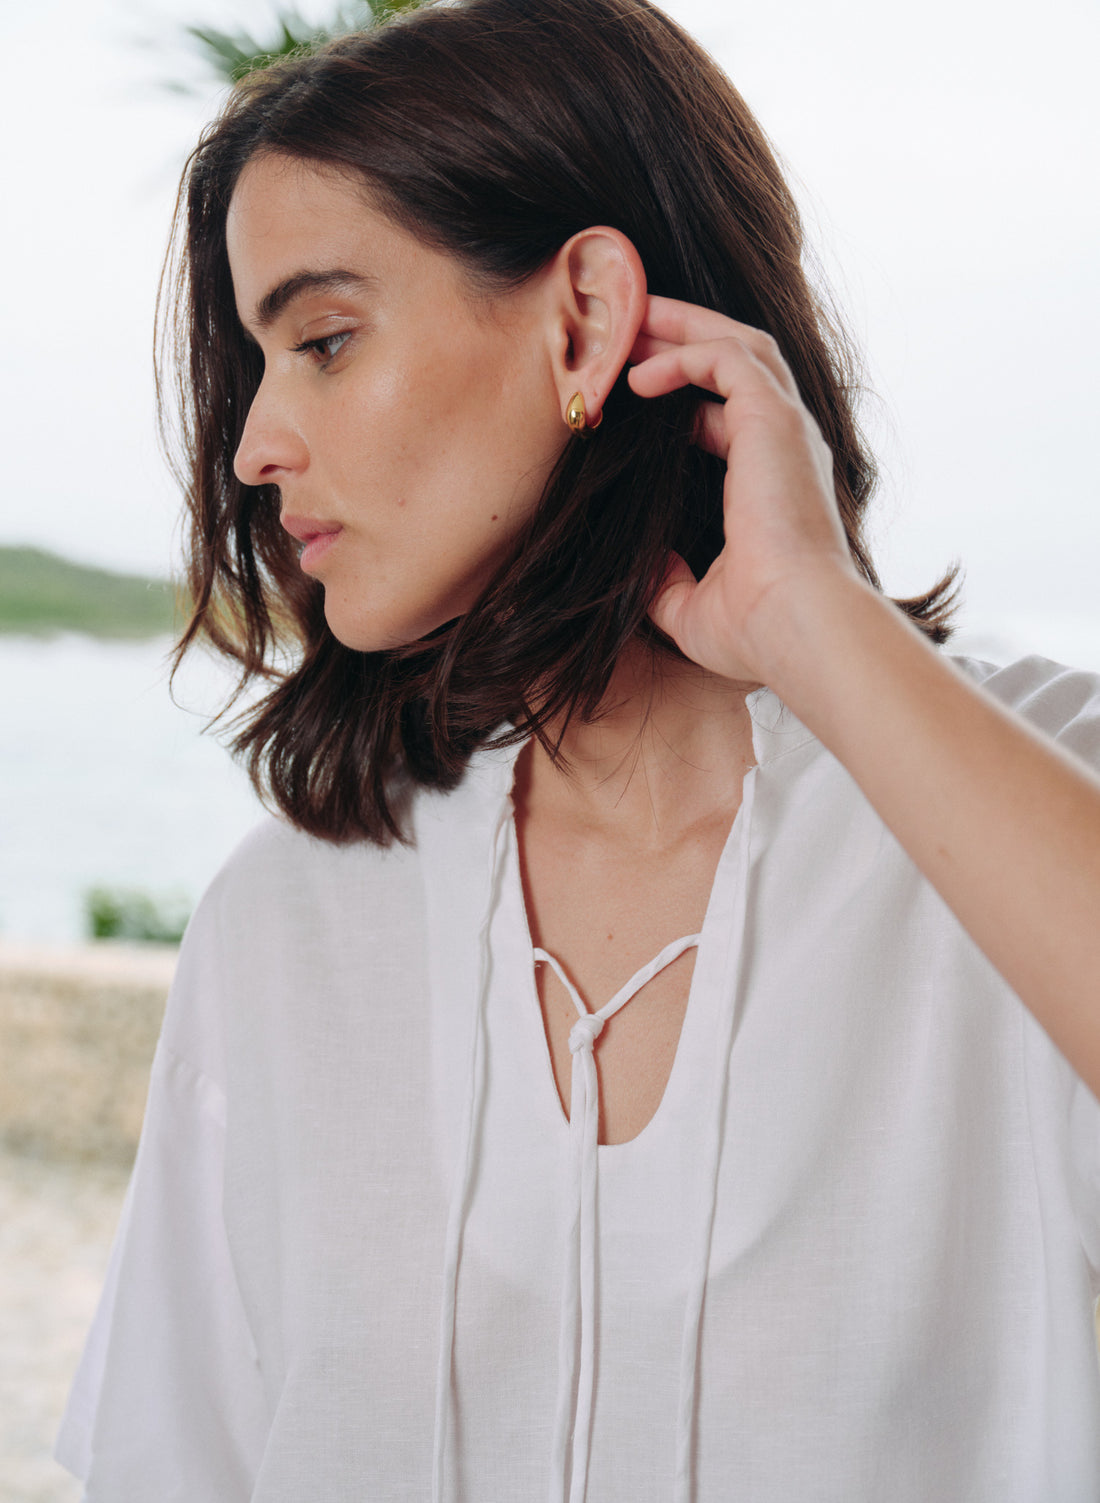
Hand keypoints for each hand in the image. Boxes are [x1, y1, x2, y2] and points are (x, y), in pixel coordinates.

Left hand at [627, 295, 858, 684]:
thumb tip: (640, 566)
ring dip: (683, 326)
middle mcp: (785, 447)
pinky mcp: (775, 420)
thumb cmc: (756, 628)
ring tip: (631, 317)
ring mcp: (785, 428)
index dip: (679, 398)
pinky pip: (728, 358)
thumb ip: (665, 581)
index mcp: (772, 483)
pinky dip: (684, 353)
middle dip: (681, 336)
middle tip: (629, 326)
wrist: (796, 625)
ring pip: (738, 344)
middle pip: (735, 362)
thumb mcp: (690, 606)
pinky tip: (639, 375)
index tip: (629, 395)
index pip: (727, 415)